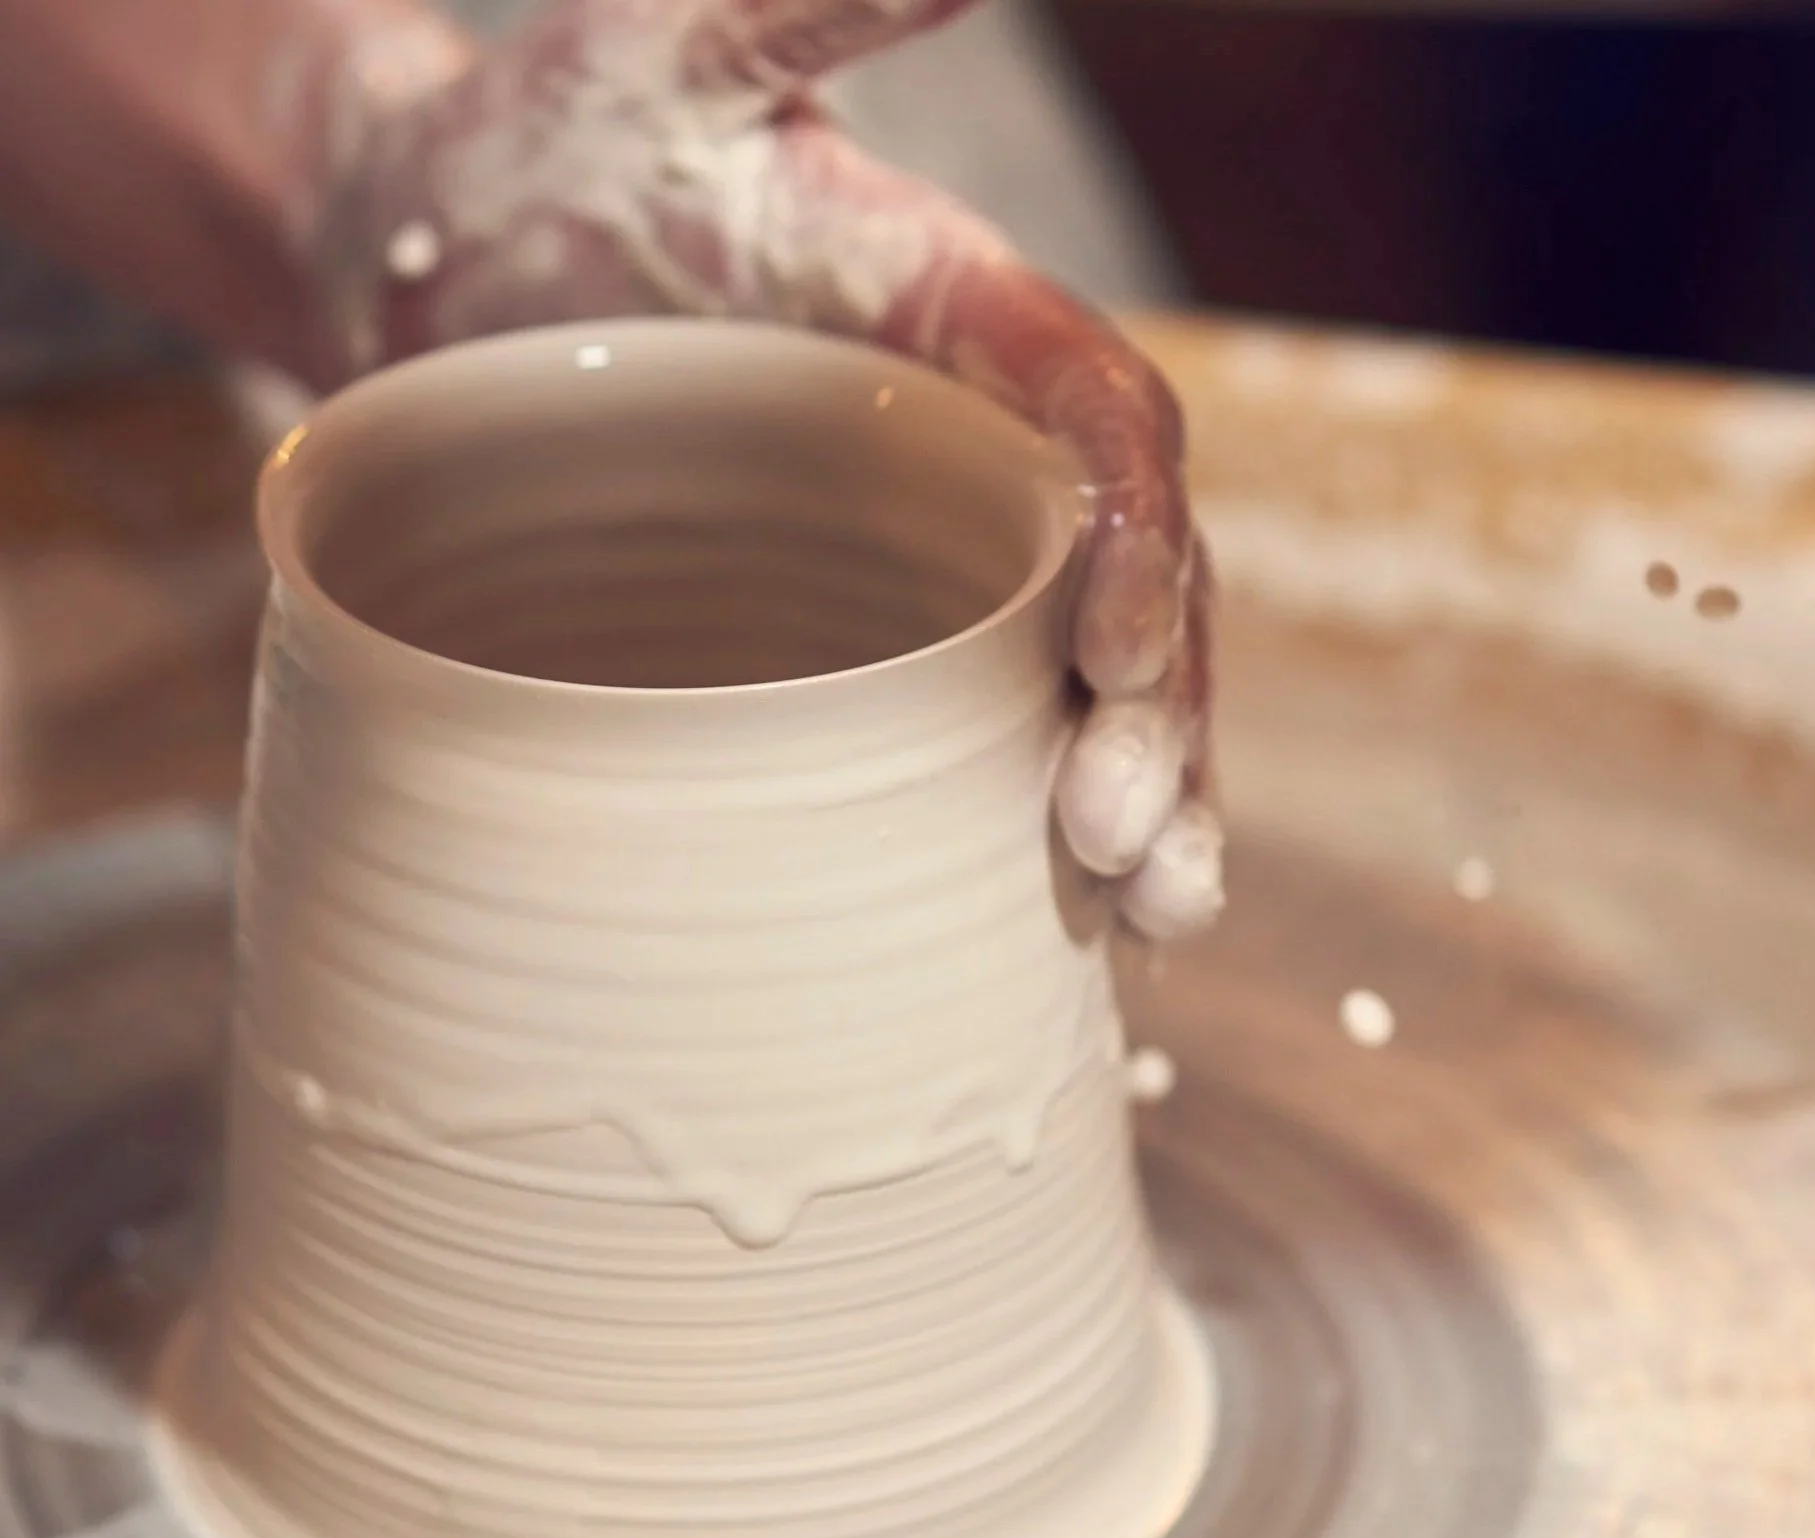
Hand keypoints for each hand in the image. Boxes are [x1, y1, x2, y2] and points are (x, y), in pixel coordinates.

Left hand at [306, 0, 1219, 937]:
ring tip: (1153, 924)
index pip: (1105, 432)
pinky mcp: (885, 651)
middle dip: (1157, 726)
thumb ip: (819, 11)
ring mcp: (944, 563)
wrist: (435, 263)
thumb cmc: (551, 152)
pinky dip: (1045, 850)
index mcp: (969, 320)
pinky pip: (996, 751)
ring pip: (1095, 694)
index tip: (1107, 661)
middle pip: (1133, 591)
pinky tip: (1088, 945)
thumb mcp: (669, 61)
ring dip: (1146, 809)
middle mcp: (987, 455)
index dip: (1133, 543)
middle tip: (1124, 855)